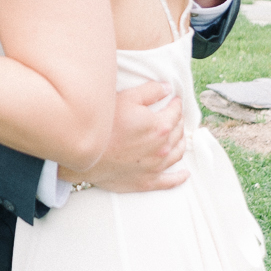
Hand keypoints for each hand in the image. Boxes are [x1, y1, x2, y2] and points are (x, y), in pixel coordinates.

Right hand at [73, 81, 187, 192]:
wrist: (86, 155)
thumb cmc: (104, 125)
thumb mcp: (126, 98)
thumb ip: (151, 91)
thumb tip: (168, 89)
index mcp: (160, 126)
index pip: (175, 112)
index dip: (175, 104)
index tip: (173, 100)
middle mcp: (163, 148)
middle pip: (178, 132)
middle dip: (178, 121)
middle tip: (173, 115)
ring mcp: (156, 167)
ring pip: (177, 153)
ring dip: (180, 143)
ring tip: (178, 136)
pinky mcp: (147, 182)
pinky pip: (170, 181)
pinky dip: (179, 177)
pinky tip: (184, 174)